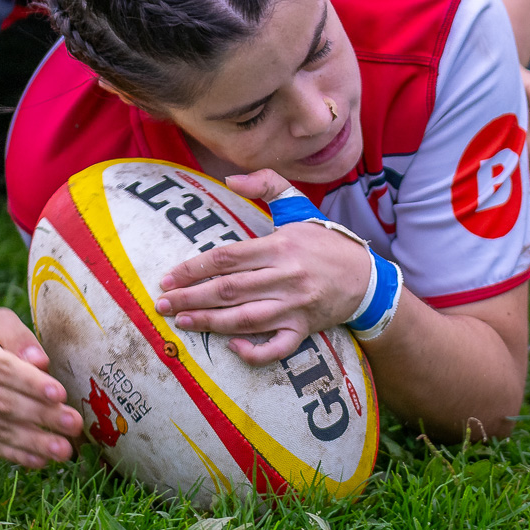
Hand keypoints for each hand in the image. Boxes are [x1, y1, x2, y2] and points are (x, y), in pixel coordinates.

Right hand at [0, 308, 81, 468]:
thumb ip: (18, 336)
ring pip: (1, 430)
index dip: (31, 384)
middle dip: (42, 416)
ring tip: (64, 449)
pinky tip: (42, 460)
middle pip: (5, 404)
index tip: (60, 394)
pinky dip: (18, 455)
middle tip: (73, 423)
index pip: (3, 370)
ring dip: (34, 442)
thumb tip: (41, 362)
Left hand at [153, 169, 373, 365]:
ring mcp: (295, 307)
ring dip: (210, 323)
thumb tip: (229, 178)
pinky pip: (278, 347)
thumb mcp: (298, 204)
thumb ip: (265, 184)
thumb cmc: (324, 240)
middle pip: (230, 290)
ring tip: (182, 321)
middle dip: (192, 297)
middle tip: (163, 303)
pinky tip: (231, 347)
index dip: (194, 268)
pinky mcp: (304, 329)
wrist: (366, 276)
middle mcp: (285, 277)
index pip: (227, 257)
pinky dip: (255, 351)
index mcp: (280, 246)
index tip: (169, 276)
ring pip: (246, 319)